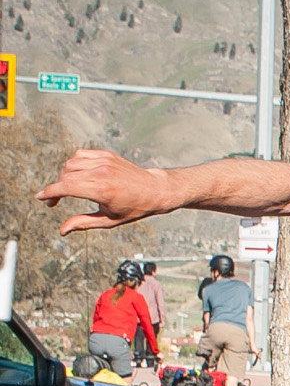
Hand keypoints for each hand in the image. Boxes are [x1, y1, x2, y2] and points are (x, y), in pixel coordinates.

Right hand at [37, 149, 171, 234]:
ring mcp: (103, 160)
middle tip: (55, 202)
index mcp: (102, 190)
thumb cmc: (132, 209)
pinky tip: (78, 176)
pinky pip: (80, 155)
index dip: (51, 193)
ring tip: (68, 190)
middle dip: (56, 188)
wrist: (153, 190)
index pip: (67, 187)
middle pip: (65, 175)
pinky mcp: (105, 154)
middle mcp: (101, 172)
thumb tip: (62, 231)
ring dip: (64, 176)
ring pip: (71, 163)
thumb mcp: (109, 220)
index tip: (41, 198)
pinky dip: (74, 165)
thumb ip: (83, 223)